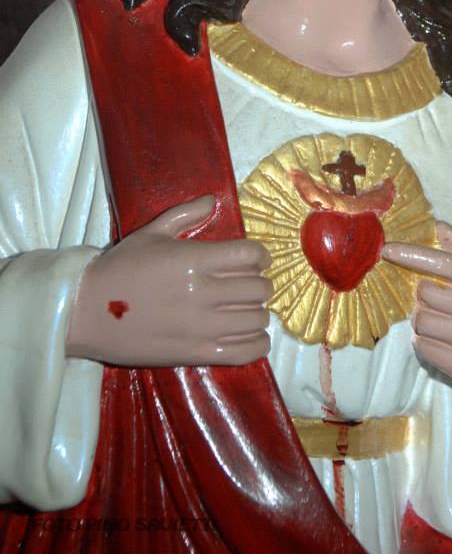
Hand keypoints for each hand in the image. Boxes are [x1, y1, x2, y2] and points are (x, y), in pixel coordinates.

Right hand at [66, 195, 272, 366]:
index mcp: (193, 260)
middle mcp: (202, 293)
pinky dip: (257, 343)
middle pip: (258, 288)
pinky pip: (246, 351)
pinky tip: (251, 334)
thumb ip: (185, 214)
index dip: (261, 255)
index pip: (250, 255)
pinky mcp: (196, 354)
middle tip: (249, 283)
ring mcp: (201, 327)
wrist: (87, 312)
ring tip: (247, 308)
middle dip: (260, 282)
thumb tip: (212, 199)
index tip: (257, 258)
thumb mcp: (150, 234)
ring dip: (258, 311)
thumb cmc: (119, 269)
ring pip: (256, 319)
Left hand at [382, 222, 451, 412]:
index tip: (387, 250)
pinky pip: (424, 347)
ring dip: (422, 320)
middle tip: (436, 301)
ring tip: (439, 321)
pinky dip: (424, 342)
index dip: (411, 255)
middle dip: (423, 296)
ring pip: (421, 321)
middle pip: (425, 294)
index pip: (442, 262)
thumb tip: (438, 226)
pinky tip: (441, 340)